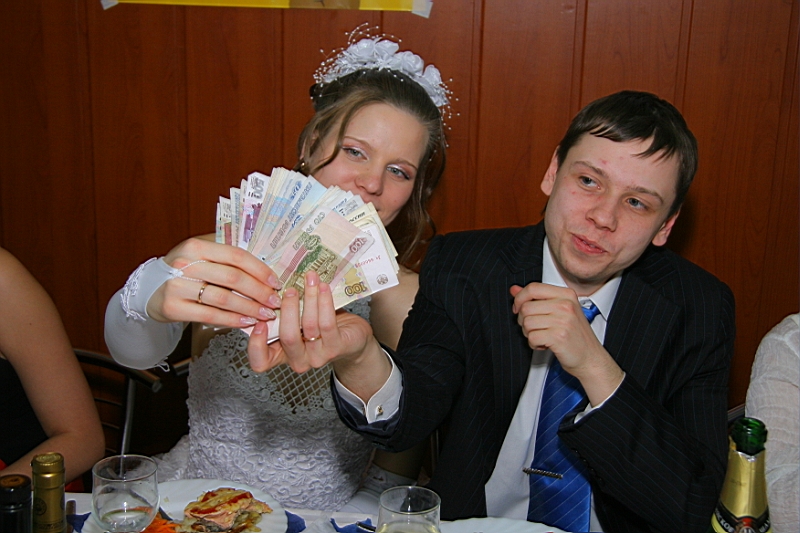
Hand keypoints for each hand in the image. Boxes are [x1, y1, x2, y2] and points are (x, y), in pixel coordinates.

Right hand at [149, 236, 281, 327]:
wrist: (150, 289)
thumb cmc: (185, 271)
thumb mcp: (201, 255)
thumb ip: (227, 255)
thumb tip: (266, 262)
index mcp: (196, 245)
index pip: (236, 255)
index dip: (260, 270)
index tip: (275, 282)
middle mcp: (185, 263)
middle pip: (232, 277)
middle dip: (259, 292)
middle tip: (274, 301)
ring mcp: (177, 285)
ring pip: (223, 298)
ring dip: (249, 308)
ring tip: (265, 314)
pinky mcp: (173, 307)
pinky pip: (210, 315)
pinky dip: (232, 319)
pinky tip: (246, 322)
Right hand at [248, 271, 391, 400]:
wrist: (352, 339)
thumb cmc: (321, 326)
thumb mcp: (297, 321)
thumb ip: (282, 314)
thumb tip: (269, 287)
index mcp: (282, 354)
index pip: (261, 362)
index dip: (256, 345)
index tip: (259, 321)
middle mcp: (298, 359)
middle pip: (287, 337)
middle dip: (288, 308)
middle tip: (290, 289)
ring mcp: (318, 357)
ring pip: (309, 325)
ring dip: (309, 298)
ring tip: (310, 279)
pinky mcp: (336, 348)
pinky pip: (327, 323)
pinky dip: (324, 301)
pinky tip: (324, 288)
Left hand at [510, 282, 623, 404]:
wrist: (591, 358)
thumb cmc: (574, 335)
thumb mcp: (558, 311)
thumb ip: (536, 299)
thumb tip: (514, 289)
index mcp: (566, 295)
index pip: (533, 288)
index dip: (520, 298)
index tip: (518, 309)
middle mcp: (566, 305)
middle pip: (526, 307)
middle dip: (523, 321)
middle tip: (534, 328)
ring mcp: (564, 320)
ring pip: (527, 323)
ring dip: (529, 334)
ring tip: (542, 337)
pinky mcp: (559, 336)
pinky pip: (532, 337)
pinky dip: (534, 344)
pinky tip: (545, 345)